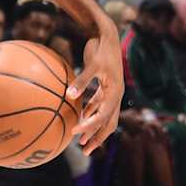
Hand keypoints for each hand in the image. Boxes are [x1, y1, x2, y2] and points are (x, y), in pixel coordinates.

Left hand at [69, 28, 122, 153]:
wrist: (108, 34)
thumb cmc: (101, 48)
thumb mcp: (93, 64)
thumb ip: (82, 80)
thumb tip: (69, 95)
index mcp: (115, 92)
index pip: (103, 115)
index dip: (91, 126)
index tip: (75, 134)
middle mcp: (116, 94)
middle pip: (108, 122)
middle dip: (97, 137)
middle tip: (84, 150)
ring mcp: (112, 91)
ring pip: (104, 115)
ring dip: (94, 127)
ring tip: (81, 140)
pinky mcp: (106, 86)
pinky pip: (98, 104)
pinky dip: (90, 112)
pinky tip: (80, 118)